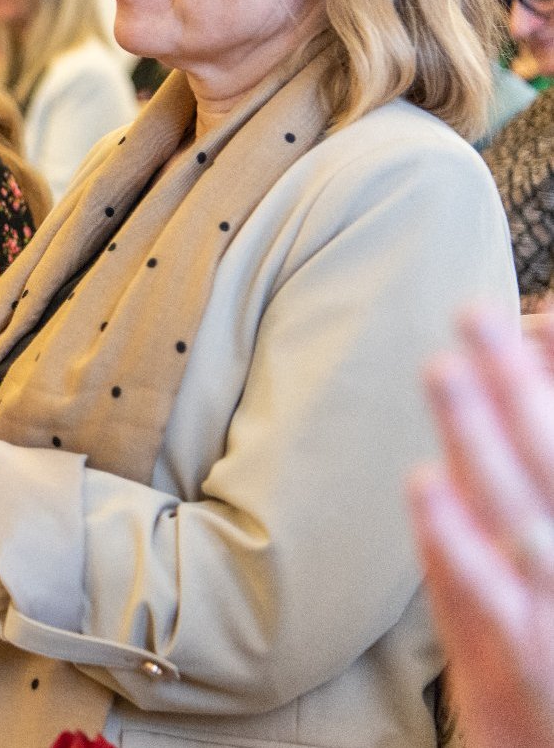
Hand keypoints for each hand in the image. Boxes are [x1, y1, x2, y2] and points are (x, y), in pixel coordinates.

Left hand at [411, 307, 553, 747]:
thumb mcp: (550, 550)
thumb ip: (535, 467)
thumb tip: (518, 381)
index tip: (535, 312)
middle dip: (517, 380)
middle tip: (476, 310)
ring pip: (521, 506)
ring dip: (481, 436)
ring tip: (443, 368)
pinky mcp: (531, 655)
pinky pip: (488, 590)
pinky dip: (456, 535)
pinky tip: (423, 481)